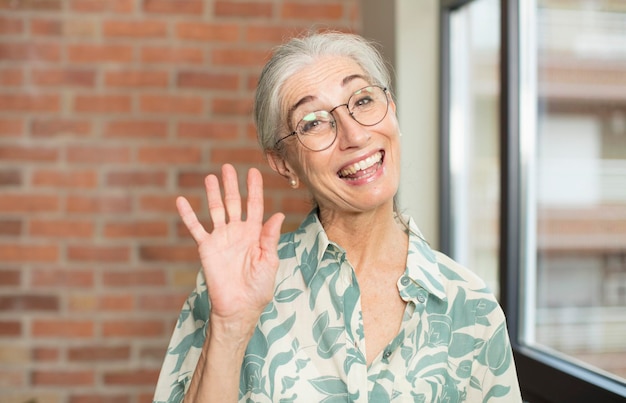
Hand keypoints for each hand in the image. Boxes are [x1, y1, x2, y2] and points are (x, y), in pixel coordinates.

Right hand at [176, 164, 284, 333]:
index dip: (254, 188)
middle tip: (228, 167)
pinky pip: (195, 228)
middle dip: (231, 185)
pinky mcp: (206, 248)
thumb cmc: (258, 288)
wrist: (239, 307)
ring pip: (215, 210)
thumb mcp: (269, 261)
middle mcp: (237, 232)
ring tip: (210, 177)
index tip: (253, 172)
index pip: (255, 205)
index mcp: (255, 233)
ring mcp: (221, 238)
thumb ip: (270, 238)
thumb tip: (278, 216)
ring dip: (212, 194)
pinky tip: (181, 201)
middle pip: (234, 202)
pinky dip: (188, 215)